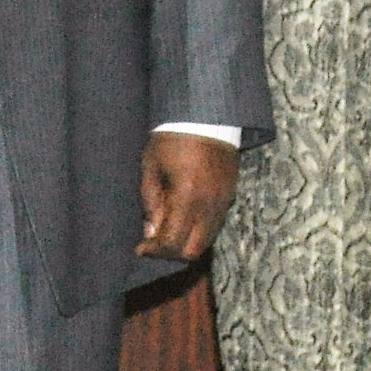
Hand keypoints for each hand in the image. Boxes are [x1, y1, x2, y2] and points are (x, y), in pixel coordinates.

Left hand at [137, 132, 237, 262]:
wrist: (206, 117)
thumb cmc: (171, 140)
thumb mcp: (151, 168)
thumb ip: (151, 202)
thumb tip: (151, 232)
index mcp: (187, 197)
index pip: (173, 242)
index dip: (155, 251)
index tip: (141, 248)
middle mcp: (209, 205)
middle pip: (193, 250)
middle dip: (171, 253)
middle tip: (153, 243)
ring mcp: (223, 202)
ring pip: (206, 240)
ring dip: (185, 243)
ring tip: (166, 230)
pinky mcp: (230, 196)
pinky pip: (214, 225)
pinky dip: (198, 230)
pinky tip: (182, 218)